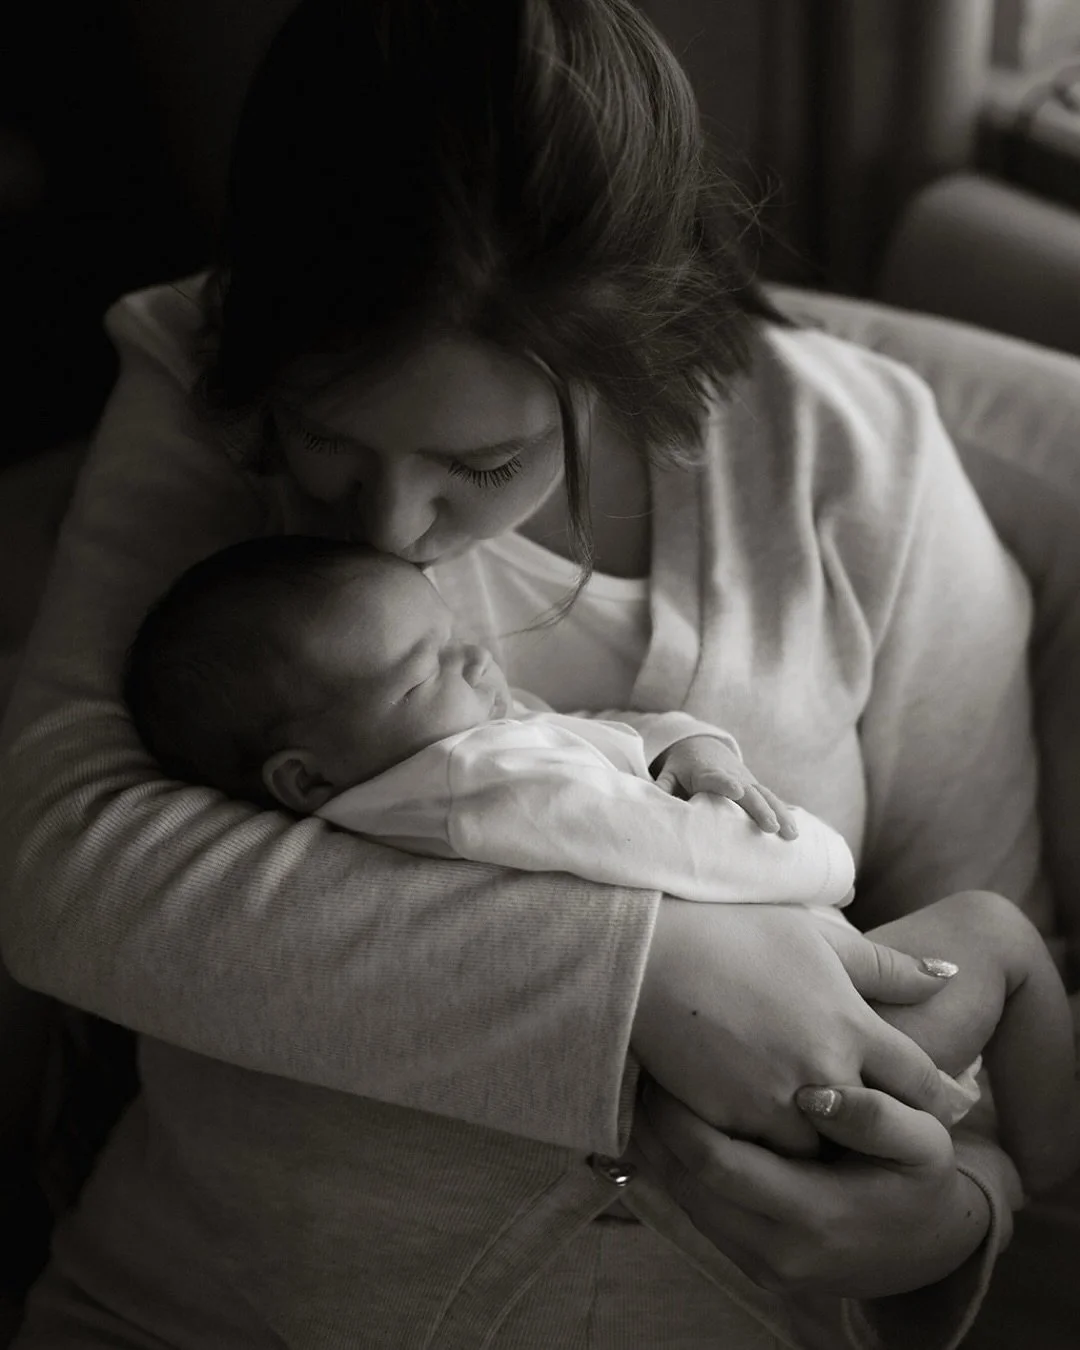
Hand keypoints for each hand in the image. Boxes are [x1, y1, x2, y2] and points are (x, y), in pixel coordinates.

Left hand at [631, 1080, 994, 1298]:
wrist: (933, 1253)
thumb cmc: (923, 1182)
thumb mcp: (925, 1143)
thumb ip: (876, 1117)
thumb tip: (814, 1093)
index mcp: (815, 1216)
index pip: (719, 1164)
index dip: (680, 1115)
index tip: (663, 1064)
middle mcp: (777, 1250)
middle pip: (686, 1183)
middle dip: (655, 1125)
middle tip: (638, 1064)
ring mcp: (760, 1264)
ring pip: (682, 1200)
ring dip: (656, 1145)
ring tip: (643, 1084)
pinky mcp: (750, 1263)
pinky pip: (697, 1211)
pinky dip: (674, 1166)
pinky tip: (665, 1121)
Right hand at [632, 901, 956, 1154]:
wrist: (650, 957)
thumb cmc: (737, 934)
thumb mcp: (819, 939)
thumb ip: (888, 965)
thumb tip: (950, 975)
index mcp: (852, 1026)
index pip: (922, 1082)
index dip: (935, 1095)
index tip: (933, 1100)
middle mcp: (823, 1073)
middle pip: (876, 1129)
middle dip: (878, 1129)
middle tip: (874, 1124)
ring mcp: (775, 1103)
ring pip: (820, 1154)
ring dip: (819, 1141)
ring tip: (808, 1124)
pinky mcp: (730, 1123)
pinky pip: (765, 1154)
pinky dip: (767, 1144)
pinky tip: (758, 1121)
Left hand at [653, 736, 797, 838]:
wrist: (703, 747)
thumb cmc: (682, 768)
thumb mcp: (668, 774)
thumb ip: (663, 787)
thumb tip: (654, 801)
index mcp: (706, 773)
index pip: (716, 778)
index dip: (725, 784)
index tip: (736, 790)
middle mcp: (732, 777)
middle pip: (748, 792)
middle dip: (760, 809)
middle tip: (771, 826)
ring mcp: (747, 783)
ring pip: (766, 797)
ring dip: (779, 815)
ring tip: (791, 834)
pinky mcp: (756, 789)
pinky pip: (772, 801)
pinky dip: (784, 815)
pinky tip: (795, 833)